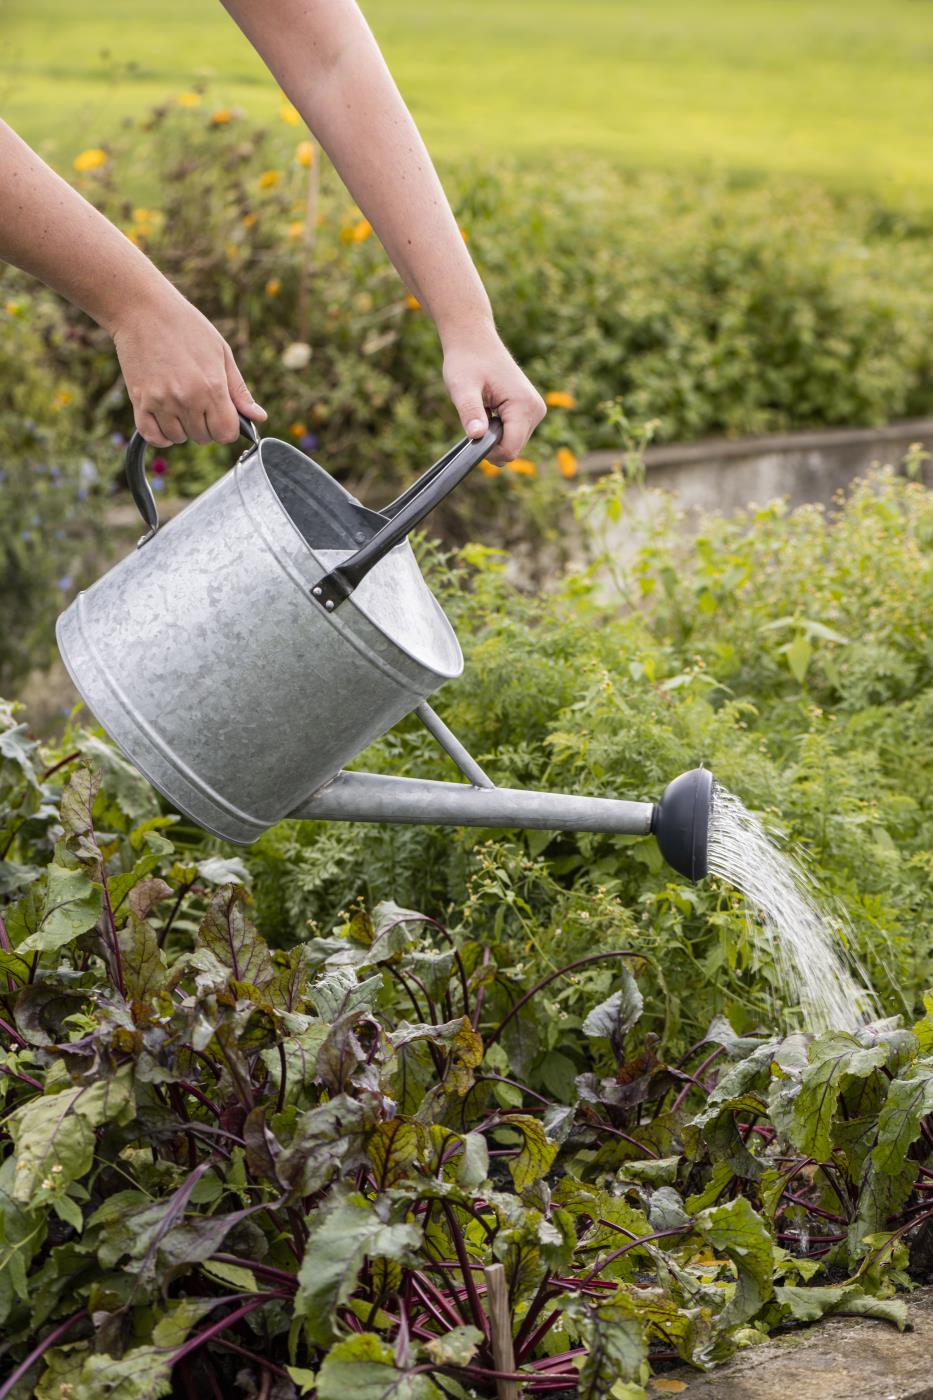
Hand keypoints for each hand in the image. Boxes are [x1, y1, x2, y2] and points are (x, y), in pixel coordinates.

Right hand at [110, 288, 266, 446]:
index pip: (226, 433)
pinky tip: (165, 418)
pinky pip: (153, 437)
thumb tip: (259, 417)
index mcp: (212, 387)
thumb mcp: (222, 352)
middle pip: (203, 437)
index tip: (221, 415)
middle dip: (205, 426)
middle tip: (198, 402)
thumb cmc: (186, 326)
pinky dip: (161, 434)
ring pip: (179, 438)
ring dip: (182, 428)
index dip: (227, 427)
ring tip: (179, 403)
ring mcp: (161, 402)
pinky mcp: (139, 401)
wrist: (142, 309)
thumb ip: (239, 390)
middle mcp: (187, 399)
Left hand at [442, 327, 545, 463]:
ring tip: (483, 408)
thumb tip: (477, 436)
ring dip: (493, 435)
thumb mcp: (462, 388)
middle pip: (512, 450)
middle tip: (476, 415)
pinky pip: (514, 434)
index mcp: (524, 405)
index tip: (472, 432)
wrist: (474, 341)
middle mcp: (536, 410)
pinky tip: (490, 408)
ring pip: (513, 444)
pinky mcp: (531, 410)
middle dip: (490, 442)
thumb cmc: (466, 361)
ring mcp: (536, 410)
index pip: (510, 450)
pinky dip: (498, 429)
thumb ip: (470, 412)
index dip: (487, 451)